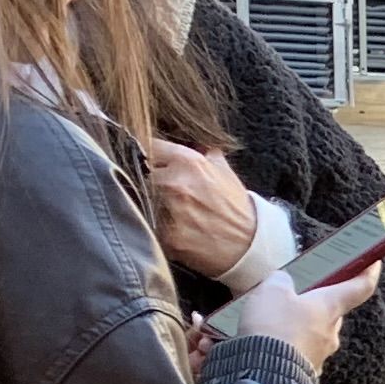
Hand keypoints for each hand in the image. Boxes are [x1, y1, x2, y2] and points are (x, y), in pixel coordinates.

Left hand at [144, 139, 262, 281]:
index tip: (140, 157)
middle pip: (134, 171)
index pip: (146, 144)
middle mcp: (174, 182)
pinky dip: (145, 223)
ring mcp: (168, 210)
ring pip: (134, 197)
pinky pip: (143, 223)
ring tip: (148, 205)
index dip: (142, 151)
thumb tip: (183, 138)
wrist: (250, 246)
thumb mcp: (222, 169)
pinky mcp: (165, 236)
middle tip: (145, 185)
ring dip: (137, 199)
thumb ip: (199, 151)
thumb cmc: (235, 208)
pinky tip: (156, 225)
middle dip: (138, 177)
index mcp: (187, 161)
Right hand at [211, 261, 376, 377]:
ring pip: (314, 332)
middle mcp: (331, 332)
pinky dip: (287, 343)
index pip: (360, 287)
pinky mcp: (304, 370)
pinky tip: (268, 340)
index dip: (369, 272)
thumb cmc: (273, 327)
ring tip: (272, 317)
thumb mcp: (271, 290)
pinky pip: (299, 351)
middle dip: (318, 301)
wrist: (262, 373)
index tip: (374, 262)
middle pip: (332, 311)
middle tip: (299, 292)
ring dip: (299, 323)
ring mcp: (320, 354)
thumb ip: (280, 280)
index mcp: (330, 307)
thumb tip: (283, 282)